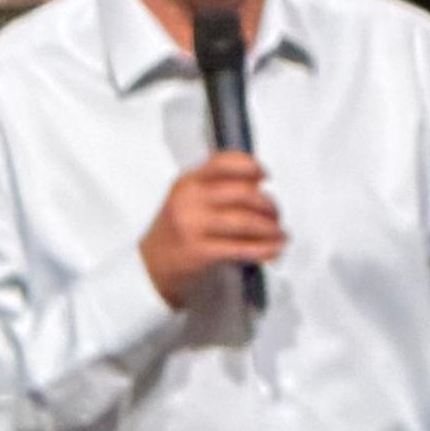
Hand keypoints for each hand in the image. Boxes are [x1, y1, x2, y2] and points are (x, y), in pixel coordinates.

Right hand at [139, 152, 286, 305]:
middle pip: (242, 192)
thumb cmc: (175, 234)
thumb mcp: (187, 201)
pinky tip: (272, 251)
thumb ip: (216, 190)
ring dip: (270, 229)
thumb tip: (258, 189)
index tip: (265, 176)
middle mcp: (190, 199)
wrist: (148, 268)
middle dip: (268, 205)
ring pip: (245, 220)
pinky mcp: (199, 251)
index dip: (250, 166)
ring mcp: (193, 225)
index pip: (223, 162)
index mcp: (188, 182)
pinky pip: (241, 248)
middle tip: (276, 215)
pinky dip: (263, 249)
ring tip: (280, 235)